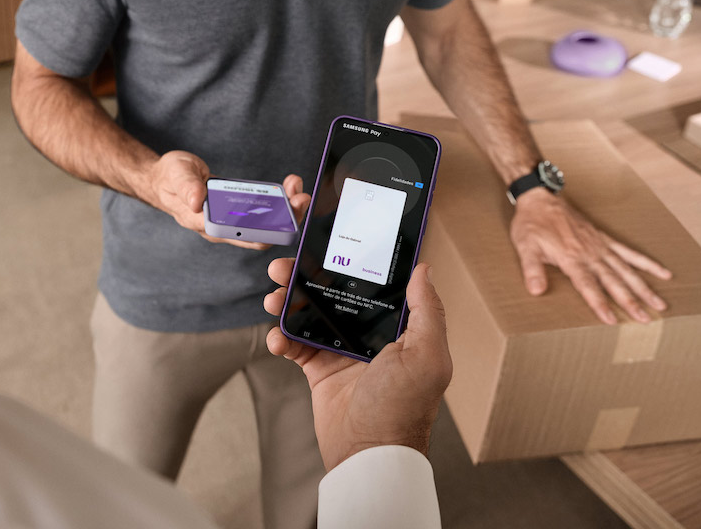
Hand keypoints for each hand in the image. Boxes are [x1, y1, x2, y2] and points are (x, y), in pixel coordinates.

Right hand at [142, 155, 309, 249]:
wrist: (163, 179)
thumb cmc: (169, 177)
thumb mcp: (176, 174)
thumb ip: (186, 186)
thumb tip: (197, 200)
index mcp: (207, 224)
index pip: (245, 236)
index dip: (270, 228)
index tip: (287, 209)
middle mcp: (222, 228)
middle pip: (262, 233)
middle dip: (287, 218)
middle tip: (301, 196)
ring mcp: (230, 221)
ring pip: (265, 224)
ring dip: (286, 209)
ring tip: (297, 187)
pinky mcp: (235, 210)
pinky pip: (260, 211)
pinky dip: (277, 200)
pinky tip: (286, 187)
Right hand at [263, 260, 451, 467]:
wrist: (369, 455)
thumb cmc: (403, 408)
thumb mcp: (426, 357)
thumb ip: (427, 312)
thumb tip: (424, 269)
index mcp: (396, 328)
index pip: (370, 284)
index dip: (347, 263)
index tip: (324, 245)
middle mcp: (368, 335)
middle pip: (332, 293)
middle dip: (305, 277)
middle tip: (282, 268)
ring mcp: (340, 351)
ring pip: (309, 313)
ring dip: (287, 302)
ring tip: (273, 298)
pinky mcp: (319, 370)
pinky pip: (295, 345)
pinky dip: (281, 338)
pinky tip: (276, 338)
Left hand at [508, 188, 671, 323]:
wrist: (541, 198)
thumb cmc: (532, 224)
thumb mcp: (525, 247)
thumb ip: (532, 269)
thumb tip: (536, 291)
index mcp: (571, 258)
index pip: (588, 286)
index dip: (600, 303)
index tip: (612, 320)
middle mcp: (590, 254)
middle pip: (614, 281)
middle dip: (630, 301)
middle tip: (646, 319)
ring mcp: (601, 246)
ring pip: (627, 270)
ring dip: (644, 288)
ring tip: (660, 305)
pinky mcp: (605, 239)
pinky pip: (630, 252)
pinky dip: (647, 263)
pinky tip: (663, 273)